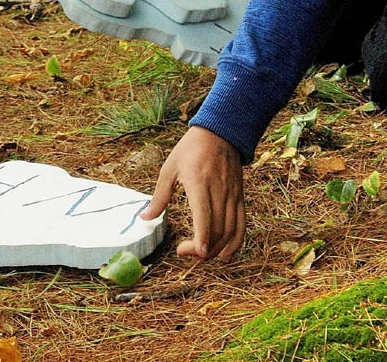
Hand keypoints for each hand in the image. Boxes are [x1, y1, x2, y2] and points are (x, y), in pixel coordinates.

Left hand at [140, 126, 245, 261]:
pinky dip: (235, 243)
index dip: (202, 238)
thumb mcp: (170, 168)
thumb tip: (145, 219)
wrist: (220, 132)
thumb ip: (159, 196)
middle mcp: (219, 191)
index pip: (205, 216)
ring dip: (216, 249)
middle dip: (202, 249)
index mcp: (199, 183)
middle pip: (217, 229)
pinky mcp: (239, 197)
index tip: (197, 253)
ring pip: (230, 231)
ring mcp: (232, 195)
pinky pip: (241, 225)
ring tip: (199, 253)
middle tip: (184, 251)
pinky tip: (223, 255)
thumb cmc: (190, 149)